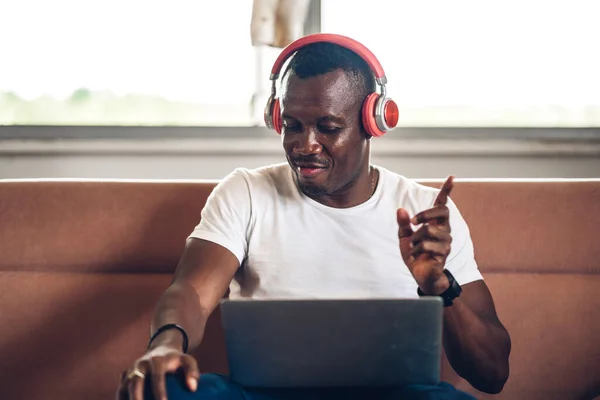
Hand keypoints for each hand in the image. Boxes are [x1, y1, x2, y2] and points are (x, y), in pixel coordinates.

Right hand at [116, 345, 199, 399]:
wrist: (161, 350)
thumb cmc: (176, 360)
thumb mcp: (187, 361)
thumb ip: (192, 372)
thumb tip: (192, 388)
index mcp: (157, 360)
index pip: (157, 376)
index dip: (159, 391)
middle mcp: (141, 364)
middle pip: (136, 382)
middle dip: (137, 397)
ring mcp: (131, 370)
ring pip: (125, 386)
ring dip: (128, 399)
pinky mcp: (125, 376)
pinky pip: (120, 390)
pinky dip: (122, 399)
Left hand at [397, 176, 453, 294]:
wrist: (421, 276)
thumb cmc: (416, 255)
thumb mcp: (405, 237)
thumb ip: (403, 224)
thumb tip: (400, 210)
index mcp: (435, 224)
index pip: (443, 205)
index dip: (447, 191)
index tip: (451, 178)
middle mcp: (444, 230)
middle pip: (442, 211)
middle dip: (425, 213)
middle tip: (413, 222)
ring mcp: (446, 242)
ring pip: (429, 230)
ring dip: (415, 238)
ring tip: (412, 246)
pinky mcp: (443, 253)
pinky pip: (427, 245)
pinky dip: (416, 249)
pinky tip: (415, 255)